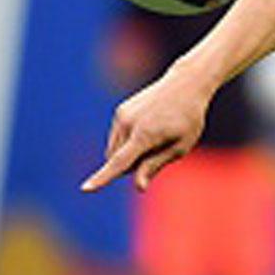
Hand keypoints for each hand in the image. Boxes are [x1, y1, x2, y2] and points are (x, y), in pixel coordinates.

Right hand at [82, 65, 213, 191]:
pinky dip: (129, 142)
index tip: (86, 189)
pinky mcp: (120, 111)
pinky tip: (150, 128)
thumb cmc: (189, 120)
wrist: (185, 85)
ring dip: (129, 154)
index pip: (120, 162)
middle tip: (159, 151)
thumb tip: (138, 187)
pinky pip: (117, 138)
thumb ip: (155, 166)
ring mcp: (122, 115)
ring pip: (114, 150)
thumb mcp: (180, 147)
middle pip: (117, 161)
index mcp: (145, 135)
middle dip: (132, 165)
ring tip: (156, 137)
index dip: (103, 178)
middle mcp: (128, 124)